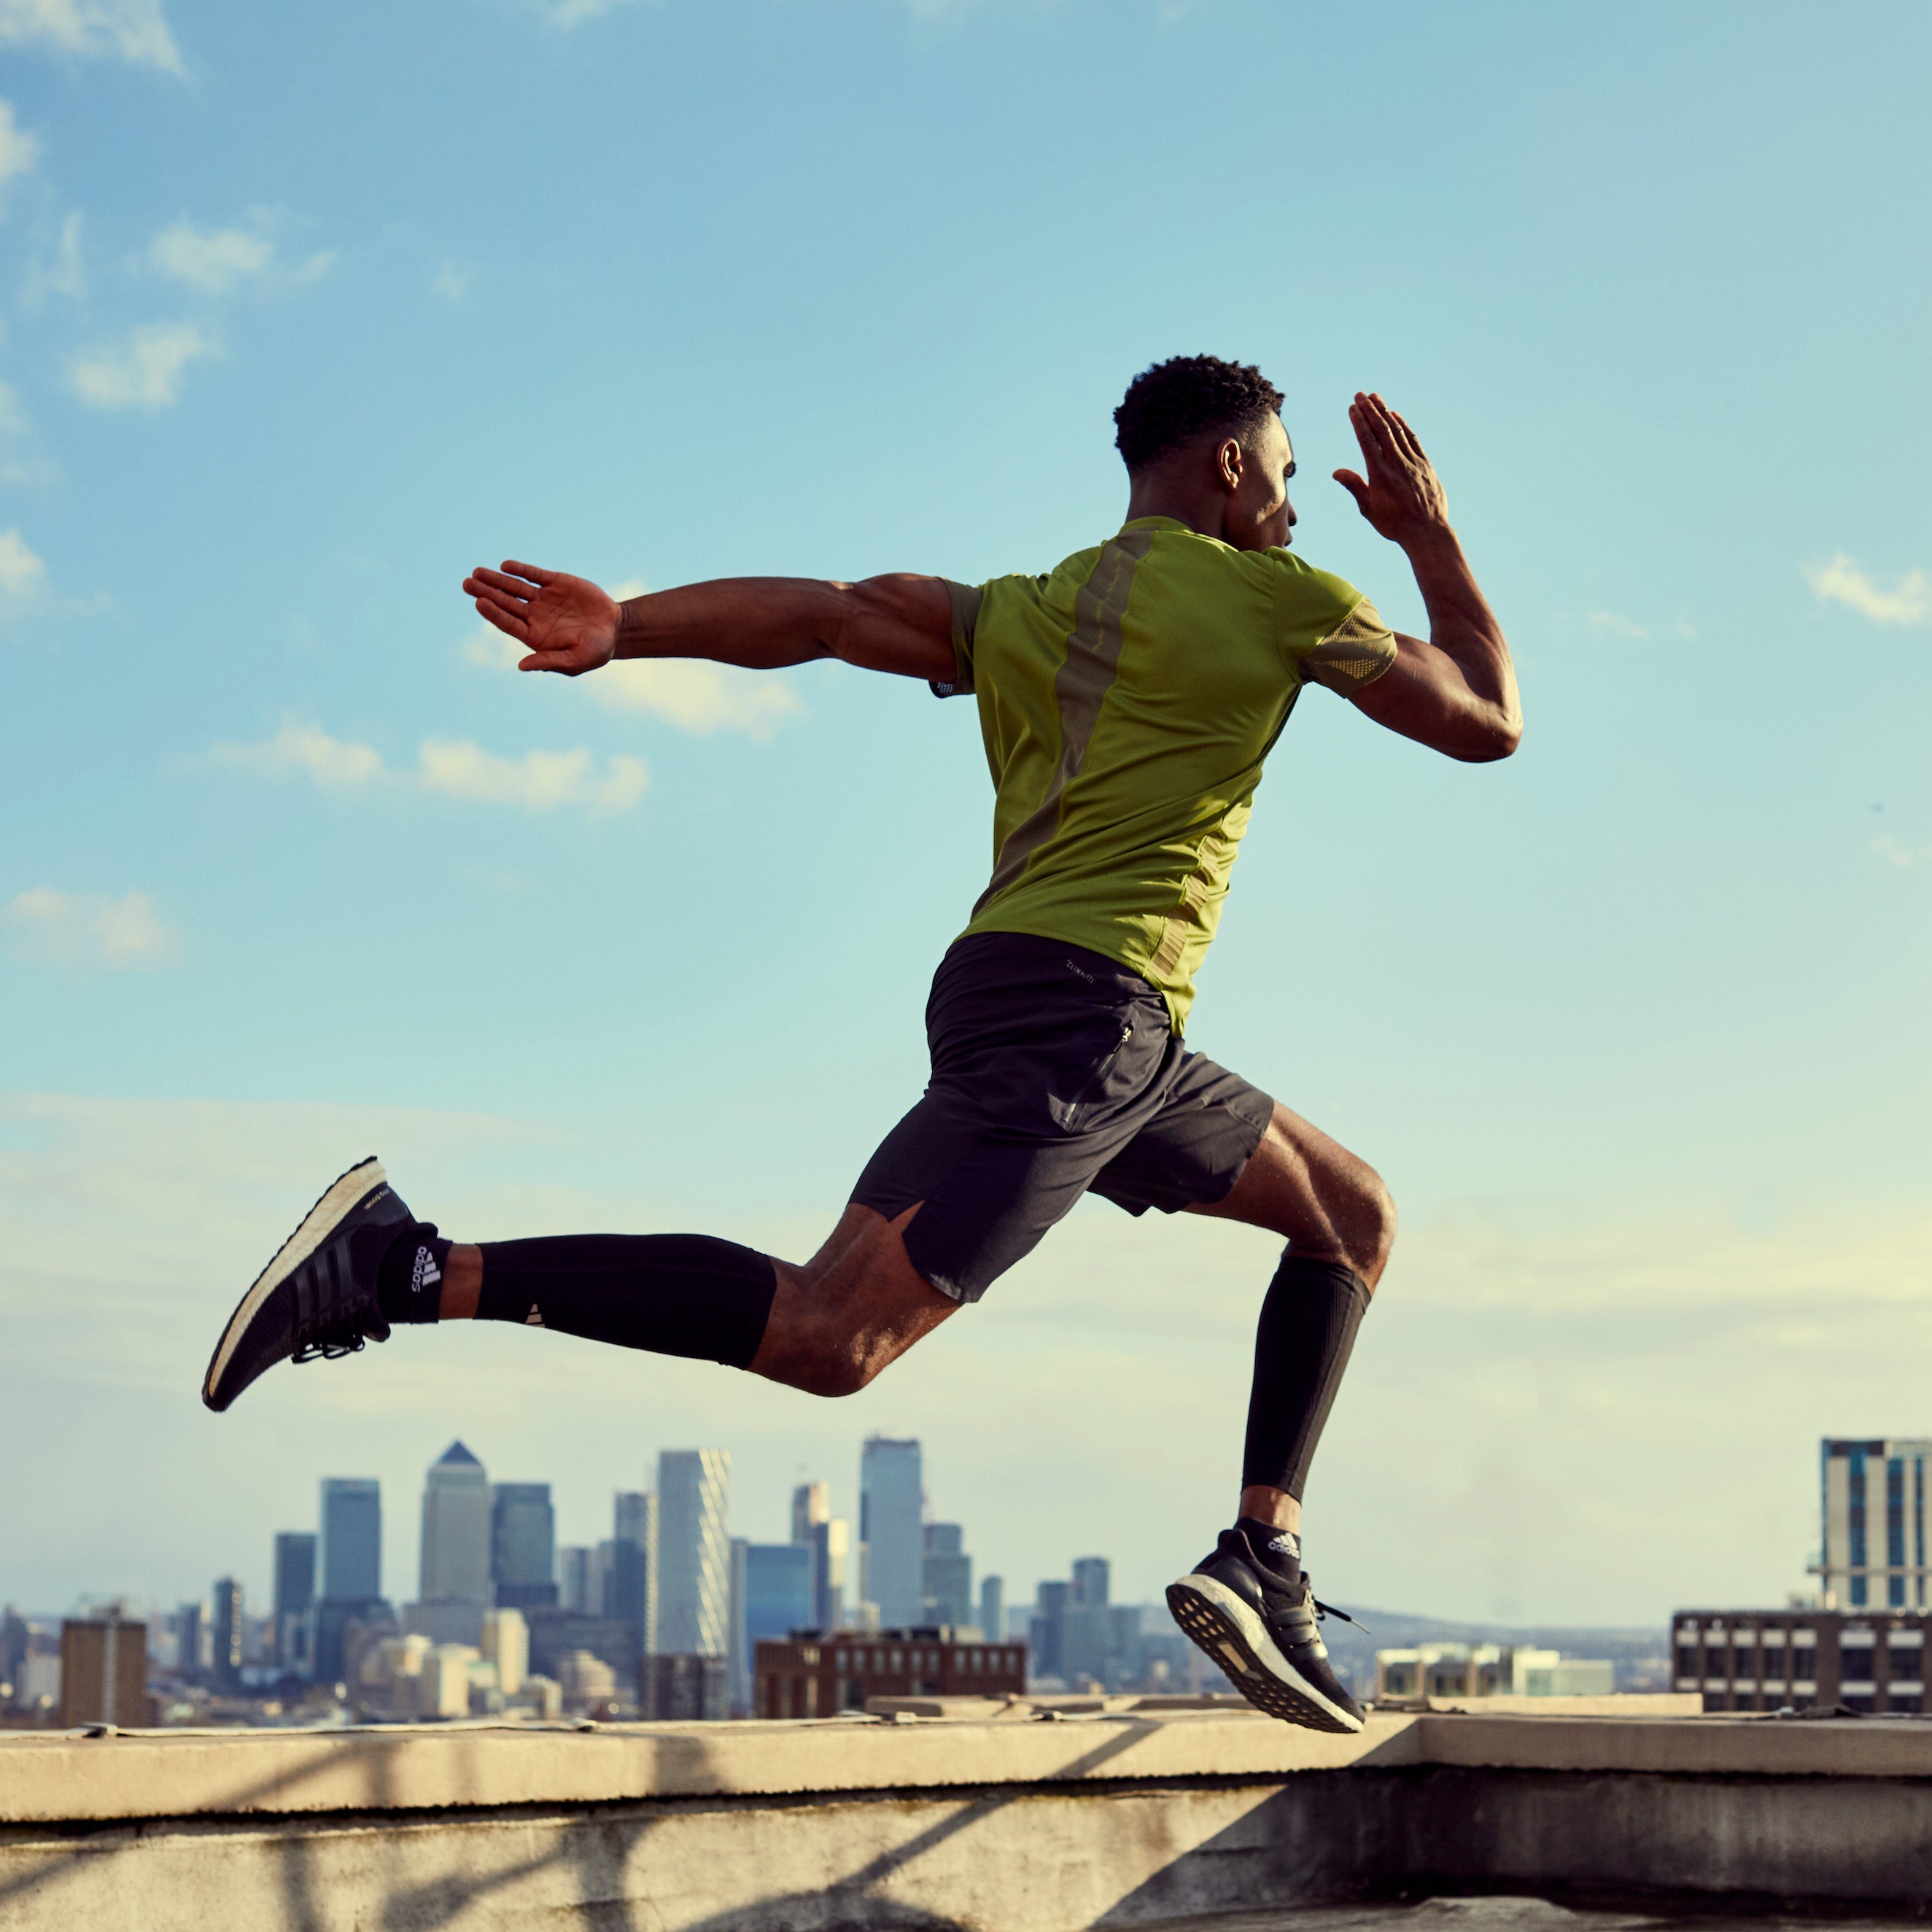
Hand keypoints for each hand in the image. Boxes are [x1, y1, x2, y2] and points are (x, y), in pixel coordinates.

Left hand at [461, 560, 620, 675]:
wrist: (615, 629)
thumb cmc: (595, 651)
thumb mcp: (575, 661)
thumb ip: (549, 662)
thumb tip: (521, 666)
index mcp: (534, 636)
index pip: (508, 622)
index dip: (493, 613)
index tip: (479, 602)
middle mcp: (534, 616)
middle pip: (505, 603)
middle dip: (486, 592)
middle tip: (467, 584)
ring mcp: (543, 598)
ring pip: (514, 587)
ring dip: (496, 579)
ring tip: (477, 572)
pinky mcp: (555, 583)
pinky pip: (534, 575)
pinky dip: (520, 570)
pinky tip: (506, 566)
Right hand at [1332, 393, 1450, 547]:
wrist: (1427, 531)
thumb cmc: (1394, 524)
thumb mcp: (1369, 509)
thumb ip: (1354, 486)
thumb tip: (1337, 472)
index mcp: (1380, 474)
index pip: (1367, 441)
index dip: (1359, 422)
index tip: (1353, 408)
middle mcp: (1397, 464)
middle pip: (1382, 430)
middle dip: (1370, 410)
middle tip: (1360, 395)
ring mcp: (1413, 462)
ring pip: (1397, 431)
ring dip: (1385, 412)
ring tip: (1376, 398)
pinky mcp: (1425, 465)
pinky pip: (1413, 440)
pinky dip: (1403, 426)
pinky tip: (1396, 416)